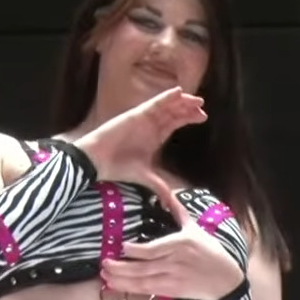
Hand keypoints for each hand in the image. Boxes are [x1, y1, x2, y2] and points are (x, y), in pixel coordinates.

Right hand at [72, 87, 205, 186]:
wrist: (96, 162)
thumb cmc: (117, 168)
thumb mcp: (146, 177)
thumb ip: (161, 188)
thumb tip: (172, 207)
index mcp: (154, 137)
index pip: (174, 123)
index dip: (188, 118)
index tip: (203, 117)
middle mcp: (151, 126)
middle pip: (174, 113)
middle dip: (188, 109)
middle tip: (202, 107)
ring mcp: (143, 119)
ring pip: (166, 106)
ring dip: (181, 101)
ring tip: (196, 99)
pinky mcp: (135, 115)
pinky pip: (153, 103)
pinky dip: (165, 97)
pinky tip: (177, 92)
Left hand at [99, 187, 246, 299]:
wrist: (225, 280)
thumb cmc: (211, 252)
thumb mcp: (197, 229)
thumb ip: (179, 212)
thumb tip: (169, 193)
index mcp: (182, 243)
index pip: (154, 249)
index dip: (136, 250)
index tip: (121, 247)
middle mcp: (176, 261)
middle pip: (144, 266)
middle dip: (121, 267)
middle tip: (104, 263)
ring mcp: (174, 277)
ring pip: (143, 279)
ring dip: (122, 279)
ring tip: (105, 275)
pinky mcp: (174, 291)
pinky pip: (148, 290)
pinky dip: (131, 288)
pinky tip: (118, 285)